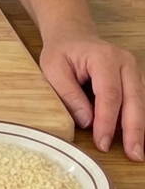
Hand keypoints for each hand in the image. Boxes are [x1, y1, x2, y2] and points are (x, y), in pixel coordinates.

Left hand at [39, 30, 144, 160]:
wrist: (72, 34)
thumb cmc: (61, 51)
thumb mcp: (53, 68)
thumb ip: (69, 94)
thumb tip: (87, 122)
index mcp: (104, 57)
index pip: (109, 95)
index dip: (107, 121)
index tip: (102, 143)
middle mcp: (125, 62)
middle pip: (134, 100)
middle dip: (134, 130)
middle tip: (133, 155)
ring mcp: (135, 69)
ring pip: (142, 102)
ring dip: (139, 127)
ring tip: (137, 152)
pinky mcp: (136, 78)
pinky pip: (141, 101)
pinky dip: (139, 118)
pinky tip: (137, 136)